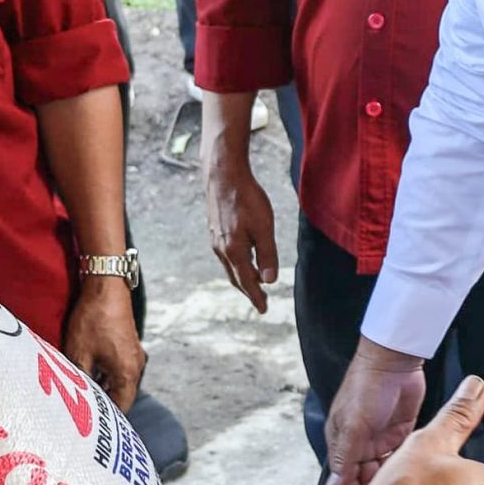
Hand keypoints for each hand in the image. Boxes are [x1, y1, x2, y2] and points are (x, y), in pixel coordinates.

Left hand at [60, 280, 145, 409]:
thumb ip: (78, 380)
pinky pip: (118, 370)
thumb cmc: (93, 319)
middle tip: (82, 416)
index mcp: (128, 374)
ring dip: (103, 390)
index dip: (106, 421)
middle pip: (121, 397)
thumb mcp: (78, 353)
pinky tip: (86, 375)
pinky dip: (105, 376)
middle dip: (103, 406)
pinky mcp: (128, 345)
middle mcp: (136, 367)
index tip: (89, 429)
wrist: (106, 286)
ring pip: (119, 383)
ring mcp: (134, 355)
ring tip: (81, 396)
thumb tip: (72, 399)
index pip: (121, 408)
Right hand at [203, 151, 277, 312]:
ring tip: (255, 283)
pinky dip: (236, 264)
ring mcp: (215, 240)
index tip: (263, 309)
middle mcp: (221, 249)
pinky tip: (243, 259)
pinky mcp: (214, 230)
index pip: (247, 282)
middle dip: (249, 290)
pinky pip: (226, 255)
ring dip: (242, 277)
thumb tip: (269, 281)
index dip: (256, 297)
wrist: (223, 174)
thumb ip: (267, 255)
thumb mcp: (264, 227)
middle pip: (236, 278)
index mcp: (234, 251)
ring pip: (230, 266)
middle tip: (261, 301)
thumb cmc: (246, 198)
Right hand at [323, 340, 427, 484]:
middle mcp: (360, 444)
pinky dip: (405, 469)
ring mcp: (381, 440)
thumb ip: (345, 457)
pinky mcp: (402, 434)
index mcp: (342, 443)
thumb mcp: (353, 425)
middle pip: (365, 478)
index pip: (345, 478)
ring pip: (384, 471)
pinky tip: (411, 484)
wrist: (393, 361)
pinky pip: (402, 458)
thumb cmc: (366, 387)